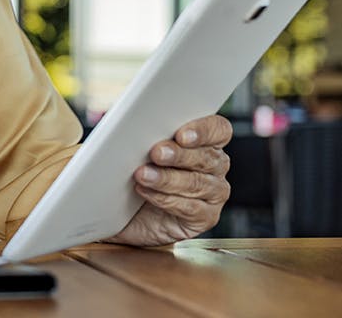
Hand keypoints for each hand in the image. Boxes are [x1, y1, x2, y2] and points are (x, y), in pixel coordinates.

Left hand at [107, 114, 231, 246]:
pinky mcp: (205, 217)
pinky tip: (145, 192)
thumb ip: (148, 133)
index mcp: (206, 141)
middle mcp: (215, 166)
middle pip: (207, 157)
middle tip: (156, 153)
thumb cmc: (134, 170)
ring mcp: (214, 193)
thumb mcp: (139, 146)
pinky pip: (190, 208)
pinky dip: (165, 199)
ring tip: (142, 175)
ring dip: (167, 178)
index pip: (218, 130)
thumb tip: (137, 123)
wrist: (123, 209)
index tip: (181, 134)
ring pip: (197, 183)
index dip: (204, 130)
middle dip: (179, 154)